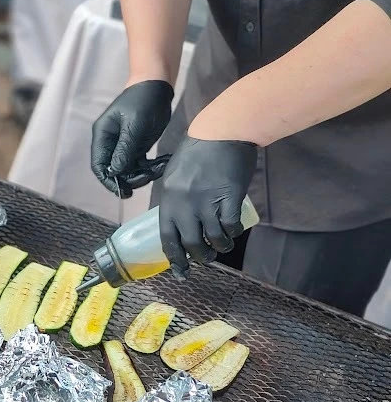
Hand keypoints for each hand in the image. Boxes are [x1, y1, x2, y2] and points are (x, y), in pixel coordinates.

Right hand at [91, 80, 173, 196]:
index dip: (108, 180)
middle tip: (147, 177)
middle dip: (130, 178)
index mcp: (103, 136)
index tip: (122, 191)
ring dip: (144, 174)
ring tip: (159, 167)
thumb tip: (115, 173)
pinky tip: (163, 162)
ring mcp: (124, 146)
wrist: (158, 86)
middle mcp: (111, 143)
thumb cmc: (142, 100)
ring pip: (129, 170)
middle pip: (114, 171)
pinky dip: (152, 167)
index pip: (99, 165)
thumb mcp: (134, 125)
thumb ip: (124, 150)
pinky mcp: (137, 147)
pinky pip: (141, 165)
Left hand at [159, 137, 257, 277]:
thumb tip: (177, 224)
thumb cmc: (198, 150)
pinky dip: (233, 233)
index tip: (181, 270)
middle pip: (191, 244)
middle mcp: (184, 203)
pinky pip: (230, 226)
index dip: (175, 258)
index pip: (167, 237)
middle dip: (201, 257)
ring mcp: (207, 201)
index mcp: (168, 198)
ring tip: (223, 245)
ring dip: (220, 247)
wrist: (222, 130)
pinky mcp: (229, 197)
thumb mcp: (174, 174)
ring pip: (213, 239)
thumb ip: (174, 198)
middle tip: (208, 257)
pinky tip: (235, 231)